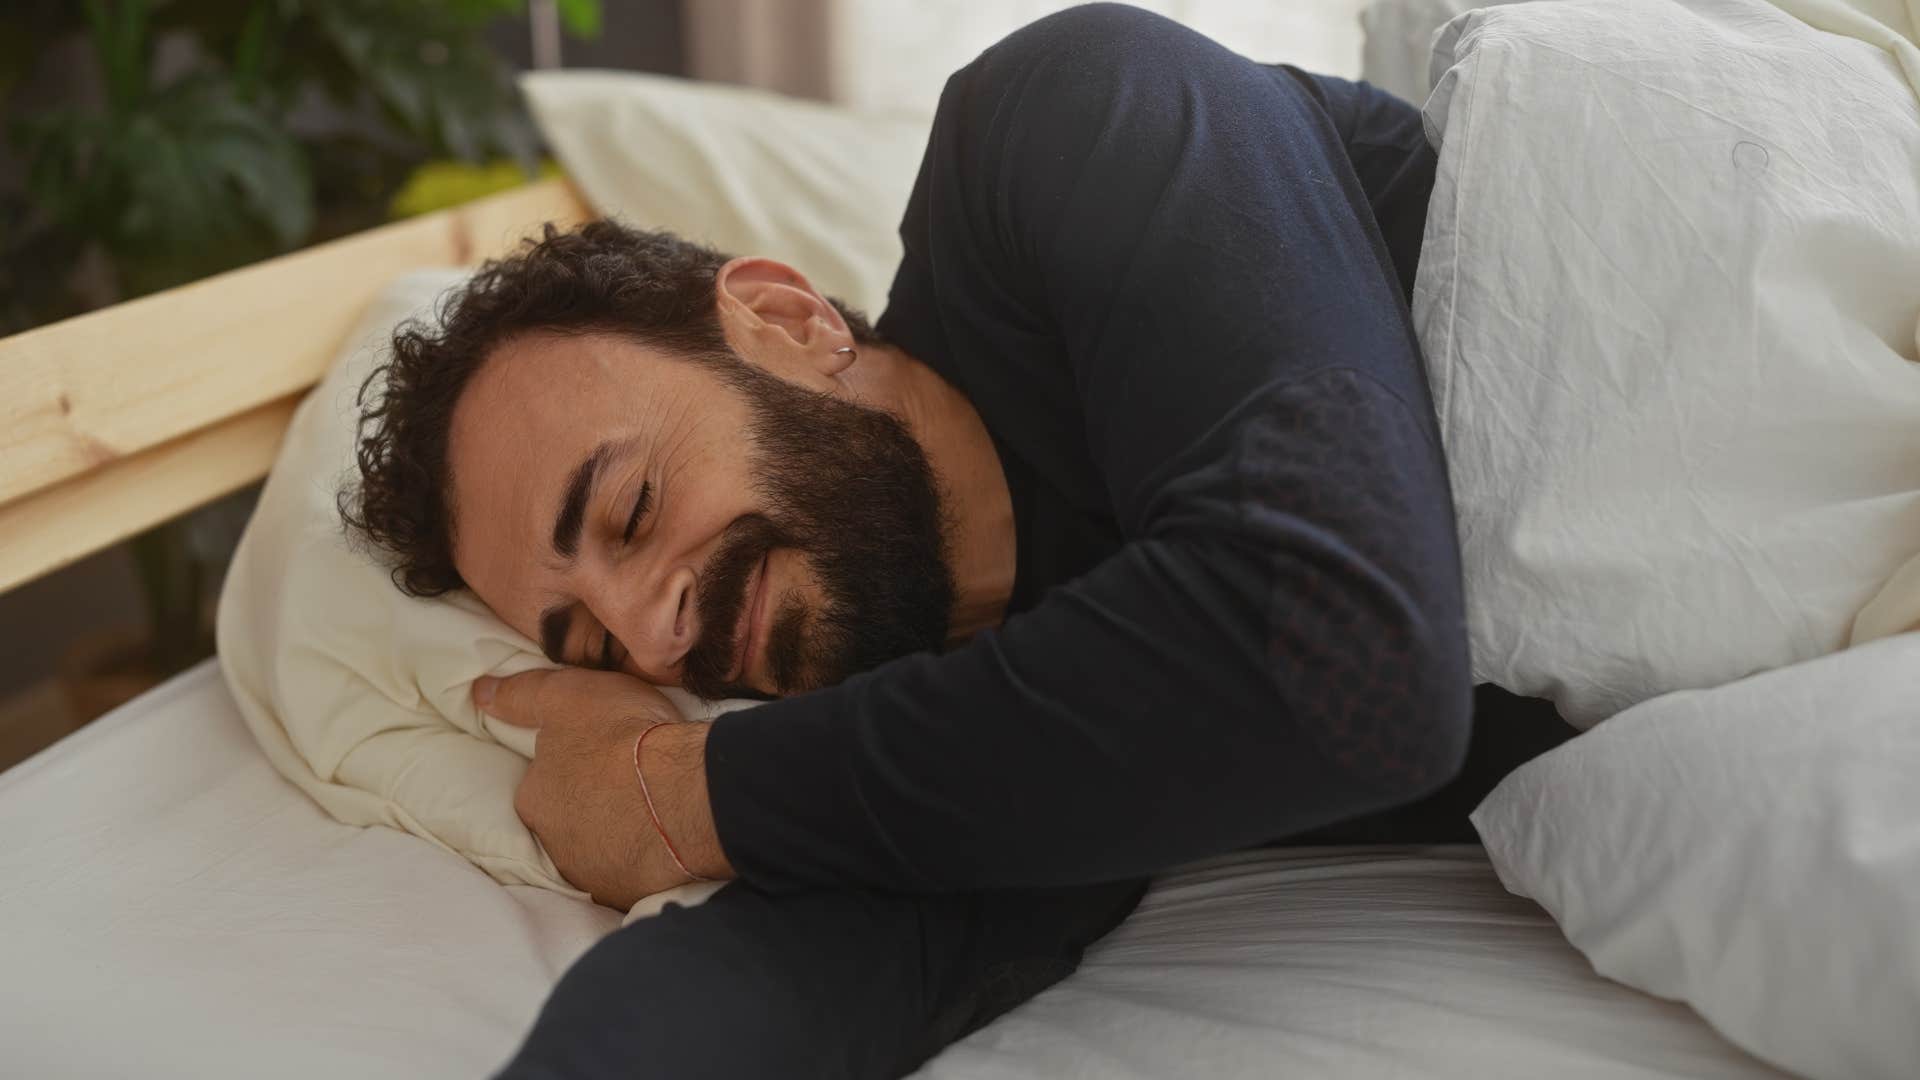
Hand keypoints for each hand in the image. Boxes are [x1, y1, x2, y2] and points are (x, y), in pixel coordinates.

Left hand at [475, 667, 731, 909]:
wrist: (688, 791)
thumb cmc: (623, 736)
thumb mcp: (567, 696)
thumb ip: (521, 696)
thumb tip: (479, 693)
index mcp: (533, 799)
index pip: (538, 785)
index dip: (566, 767)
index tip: (596, 754)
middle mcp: (552, 845)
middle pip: (564, 824)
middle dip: (586, 807)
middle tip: (623, 782)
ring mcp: (590, 875)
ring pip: (595, 852)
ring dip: (613, 835)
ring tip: (648, 810)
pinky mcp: (627, 895)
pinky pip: (628, 874)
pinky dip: (639, 858)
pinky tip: (662, 837)